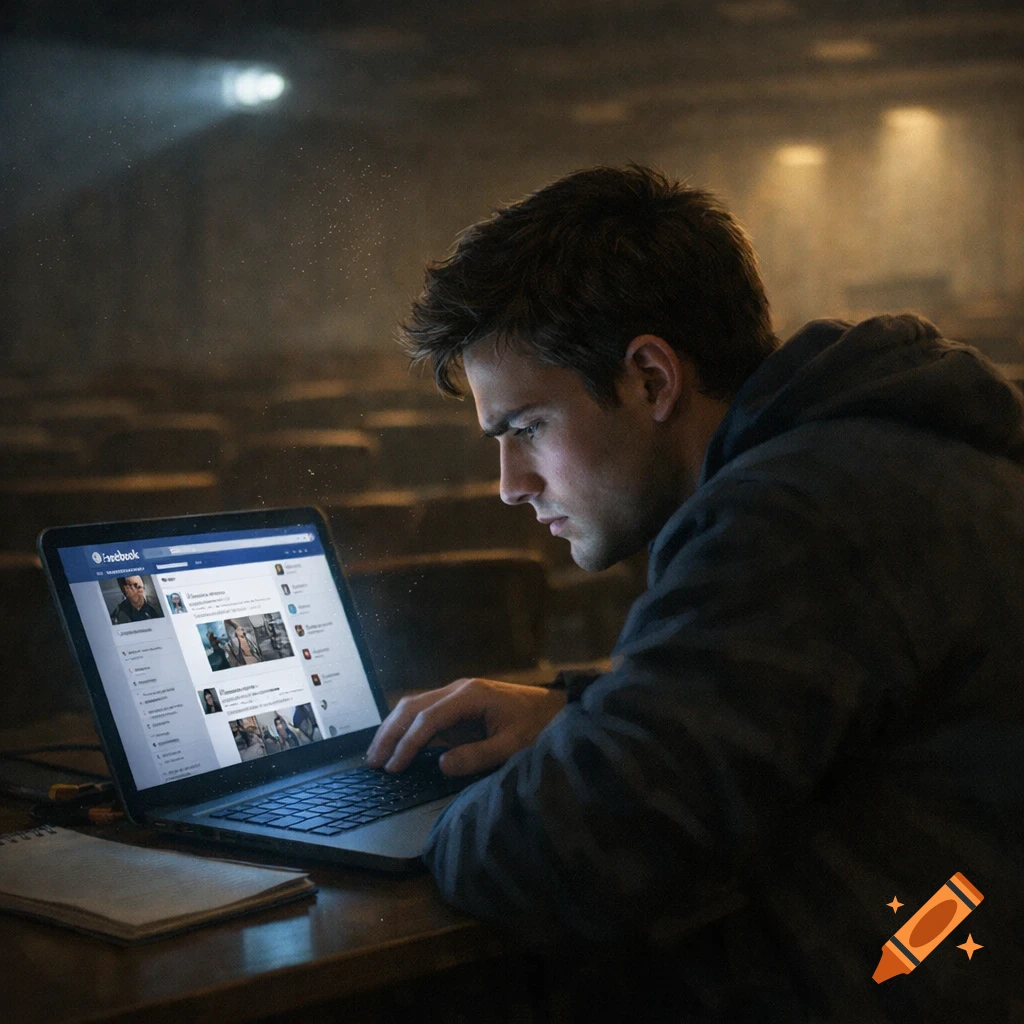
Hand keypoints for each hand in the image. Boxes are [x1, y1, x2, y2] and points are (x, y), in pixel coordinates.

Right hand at [365, 678, 567, 776]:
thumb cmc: (537, 725)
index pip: (428, 718)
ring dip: (392, 729)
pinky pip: (424, 714)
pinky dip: (405, 728)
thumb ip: (478, 755)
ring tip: (376, 755)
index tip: (394, 767)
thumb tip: (441, 765)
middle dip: (389, 734)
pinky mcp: (457, 705)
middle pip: (412, 707)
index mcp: (470, 695)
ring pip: (413, 706)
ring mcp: (456, 695)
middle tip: (373, 762)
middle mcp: (458, 690)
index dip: (408, 744)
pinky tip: (395, 745)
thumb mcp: (513, 745)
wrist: (554, 708)